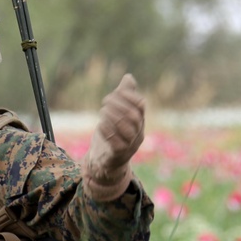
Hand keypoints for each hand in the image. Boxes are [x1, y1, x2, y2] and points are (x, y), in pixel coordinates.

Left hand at [83, 74, 145, 200]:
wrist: (106, 163)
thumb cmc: (113, 135)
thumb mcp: (118, 115)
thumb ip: (124, 97)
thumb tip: (128, 77)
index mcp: (139, 122)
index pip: (140, 105)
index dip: (128, 96)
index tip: (115, 92)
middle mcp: (138, 134)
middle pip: (134, 116)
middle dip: (119, 105)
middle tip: (105, 101)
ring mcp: (130, 146)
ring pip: (126, 129)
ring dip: (113, 117)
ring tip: (102, 111)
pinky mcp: (118, 155)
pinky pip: (116, 143)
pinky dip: (108, 131)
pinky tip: (100, 125)